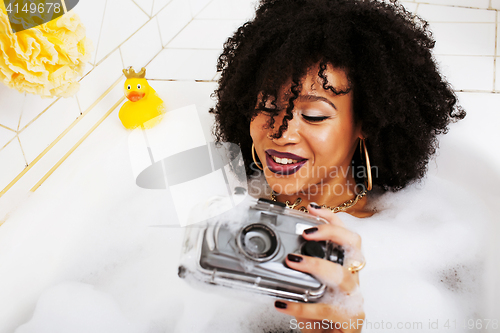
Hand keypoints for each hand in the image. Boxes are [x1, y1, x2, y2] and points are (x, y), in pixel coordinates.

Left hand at [274, 204, 364, 332]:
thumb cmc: (322, 315)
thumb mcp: (311, 289)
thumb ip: (301, 273)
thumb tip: (280, 255)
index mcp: (344, 268)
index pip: (346, 236)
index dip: (333, 219)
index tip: (313, 208)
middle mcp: (352, 279)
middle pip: (353, 246)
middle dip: (330, 233)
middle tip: (306, 233)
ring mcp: (353, 298)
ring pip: (342, 275)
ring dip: (316, 264)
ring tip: (293, 260)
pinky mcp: (349, 320)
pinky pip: (325, 310)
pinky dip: (302, 307)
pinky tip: (284, 304)